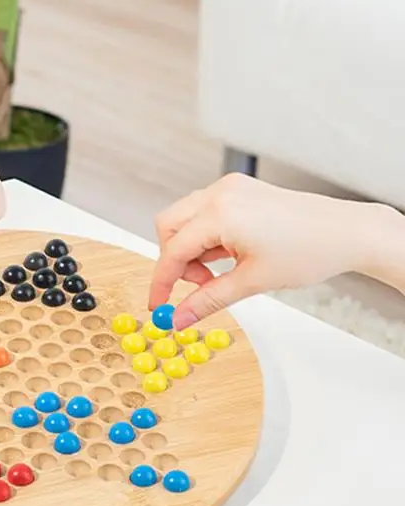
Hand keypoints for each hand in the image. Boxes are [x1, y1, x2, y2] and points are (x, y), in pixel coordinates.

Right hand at [149, 173, 364, 327]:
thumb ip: (208, 300)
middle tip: (198, 283)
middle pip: (168, 226)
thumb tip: (179, 317)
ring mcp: (230, 188)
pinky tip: (228, 254)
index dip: (161, 281)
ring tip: (219, 271)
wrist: (348, 232)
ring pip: (184, 218)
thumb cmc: (310, 250)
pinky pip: (204, 212)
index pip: (172, 250)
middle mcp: (221, 193)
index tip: (157, 304)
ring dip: (191, 248)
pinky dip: (206, 236)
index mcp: (221, 213)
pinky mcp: (239, 190)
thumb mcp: (252, 281)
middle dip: (174, 259)